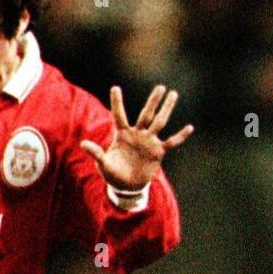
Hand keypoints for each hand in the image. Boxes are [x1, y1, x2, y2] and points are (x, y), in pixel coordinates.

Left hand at [80, 84, 194, 190]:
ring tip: (173, 95)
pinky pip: (171, 142)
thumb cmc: (113, 173)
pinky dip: (180, 136)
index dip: (117, 103)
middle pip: (146, 114)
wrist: (127, 186)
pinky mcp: (158, 152)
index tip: (115, 88)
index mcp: (122, 134)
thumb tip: (82, 144)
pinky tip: (189, 127)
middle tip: (161, 87)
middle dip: (153, 101)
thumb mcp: (103, 164)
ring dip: (166, 110)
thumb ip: (96, 153)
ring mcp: (149, 141)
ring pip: (159, 123)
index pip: (119, 115)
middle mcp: (137, 134)